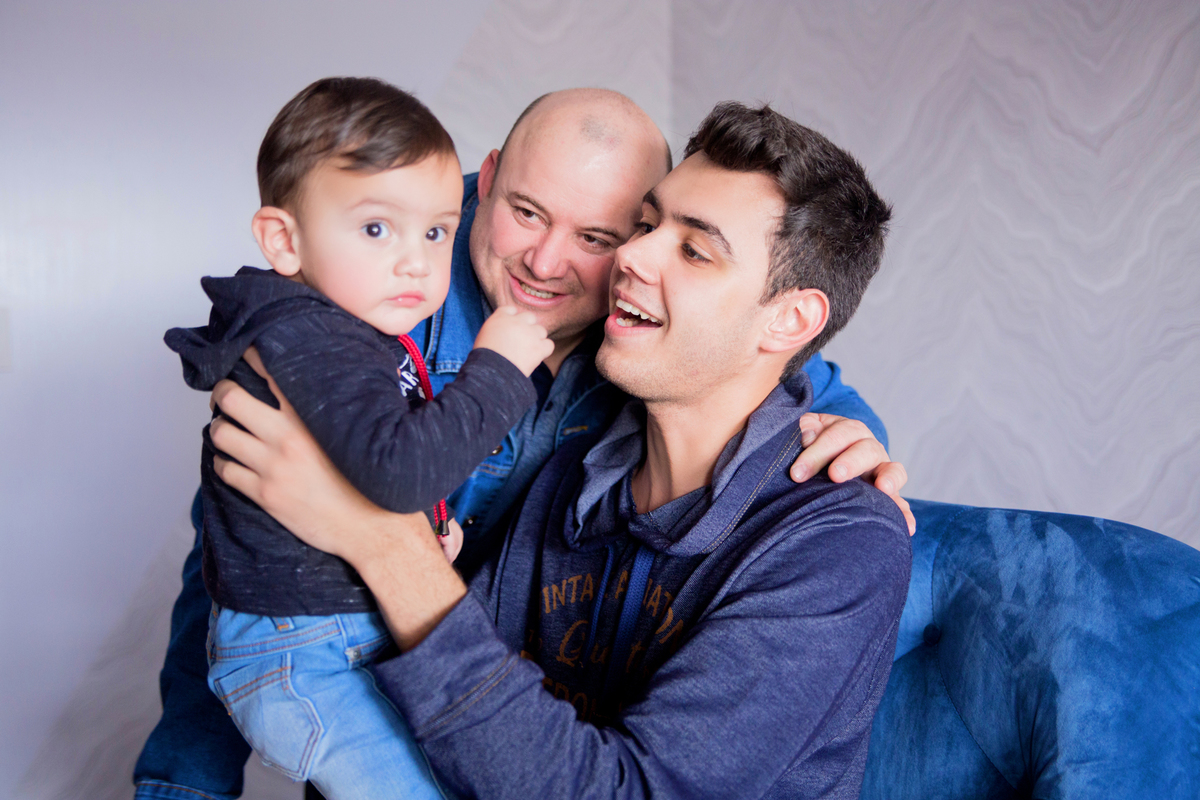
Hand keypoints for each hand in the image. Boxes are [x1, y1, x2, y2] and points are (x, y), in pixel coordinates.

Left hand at [210, 347, 466, 649]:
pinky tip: (236, 461)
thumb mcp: (359, 433)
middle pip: (230, 399)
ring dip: (220, 428)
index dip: (250, 356)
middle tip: (226, 395)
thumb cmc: (371, 481)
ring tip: (229, 429)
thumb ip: (338, 408)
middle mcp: (287, 437)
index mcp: (312, 416)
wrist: (374, 529)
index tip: (244, 353)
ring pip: (221, 434)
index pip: (270, 371)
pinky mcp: (264, 494)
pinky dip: (225, 463)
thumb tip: (329, 383)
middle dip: (222, 393)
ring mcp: (272, 467)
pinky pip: (225, 470)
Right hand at [473, 305, 553, 375]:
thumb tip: (507, 332)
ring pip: (541, 330)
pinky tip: (536, 358)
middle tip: (522, 341)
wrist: (492, 373)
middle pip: (530, 317)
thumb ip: (497, 328)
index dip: (514, 319)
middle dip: (528, 327)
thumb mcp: (485, 336)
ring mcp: (530, 334)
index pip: (512, 310)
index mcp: (500, 317)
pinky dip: (544, 351)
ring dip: (537, 339)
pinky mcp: (539, 347)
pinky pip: (549, 345)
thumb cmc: (484, 358)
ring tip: (527, 352)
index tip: (513, 330)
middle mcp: (517, 322)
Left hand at [789, 413, 914, 534]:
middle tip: (834, 475)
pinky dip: (905, 513)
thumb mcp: (807, 433)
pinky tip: (908, 527)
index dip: (817, 452)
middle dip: (850, 461)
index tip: (797, 473)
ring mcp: (881, 471)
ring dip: (888, 478)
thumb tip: (806, 434)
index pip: (837, 435)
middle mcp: (868, 447)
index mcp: (848, 430)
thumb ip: (806, 429)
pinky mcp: (889, 495)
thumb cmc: (810, 448)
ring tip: (883, 488)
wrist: (823, 465)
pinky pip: (901, 503)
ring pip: (891, 470)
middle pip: (865, 449)